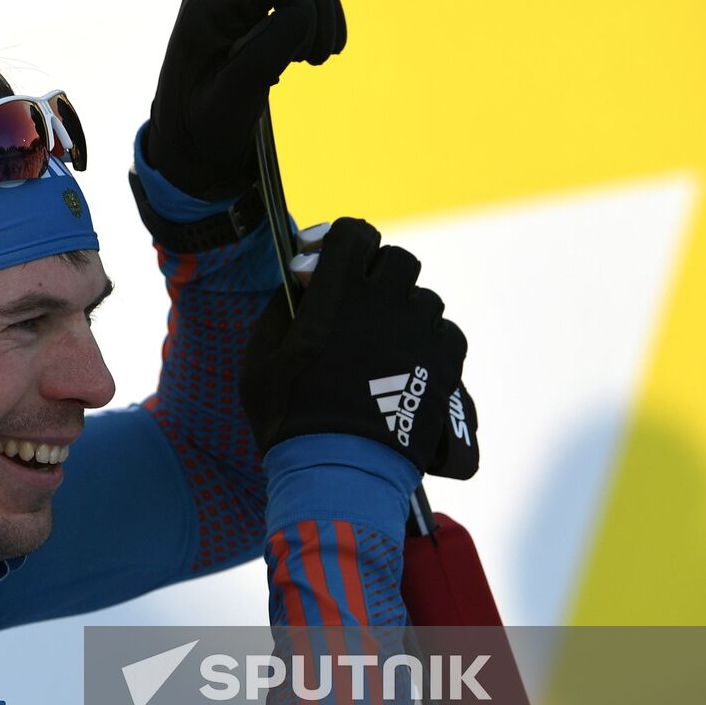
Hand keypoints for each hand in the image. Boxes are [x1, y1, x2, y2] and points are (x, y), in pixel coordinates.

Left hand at [144, 0, 345, 201]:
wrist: (188, 143)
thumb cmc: (204, 130)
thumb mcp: (230, 104)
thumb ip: (261, 57)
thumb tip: (300, 14)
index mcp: (204, 9)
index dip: (309, 5)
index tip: (311, 58)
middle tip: (322, 53)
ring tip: (320, 50)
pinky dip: (313, 1)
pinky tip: (311, 43)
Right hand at [240, 218, 478, 478]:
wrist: (338, 471)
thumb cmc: (288, 418)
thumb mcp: (259, 361)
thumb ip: (278, 313)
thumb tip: (297, 287)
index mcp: (336, 296)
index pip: (355, 233)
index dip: (341, 241)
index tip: (325, 263)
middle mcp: (384, 305)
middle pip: (398, 259)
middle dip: (377, 273)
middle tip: (358, 303)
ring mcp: (419, 334)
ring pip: (424, 297)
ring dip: (403, 310)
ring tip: (383, 342)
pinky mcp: (444, 366)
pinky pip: (447, 332)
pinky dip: (429, 340)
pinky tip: (407, 363)